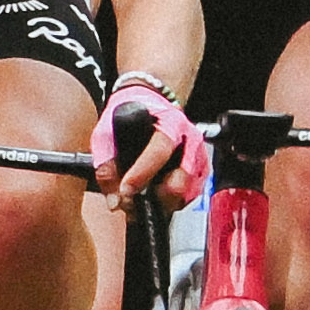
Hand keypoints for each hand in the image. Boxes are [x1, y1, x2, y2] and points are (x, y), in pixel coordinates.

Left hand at [92, 77, 197, 205]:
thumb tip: (115, 201)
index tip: (126, 190)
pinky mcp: (202, 171)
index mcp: (171, 122)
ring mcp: (199, 156)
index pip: (160, 149)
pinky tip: (155, 196)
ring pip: (187, 192)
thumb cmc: (131, 116)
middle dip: (157, 195)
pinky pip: (191, 197)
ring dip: (163, 203)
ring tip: (141, 200)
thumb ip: (106, 161)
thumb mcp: (109, 130)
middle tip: (133, 201)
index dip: (143, 172)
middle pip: (182, 177)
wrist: (152, 106)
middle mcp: (191, 139)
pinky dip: (172, 203)